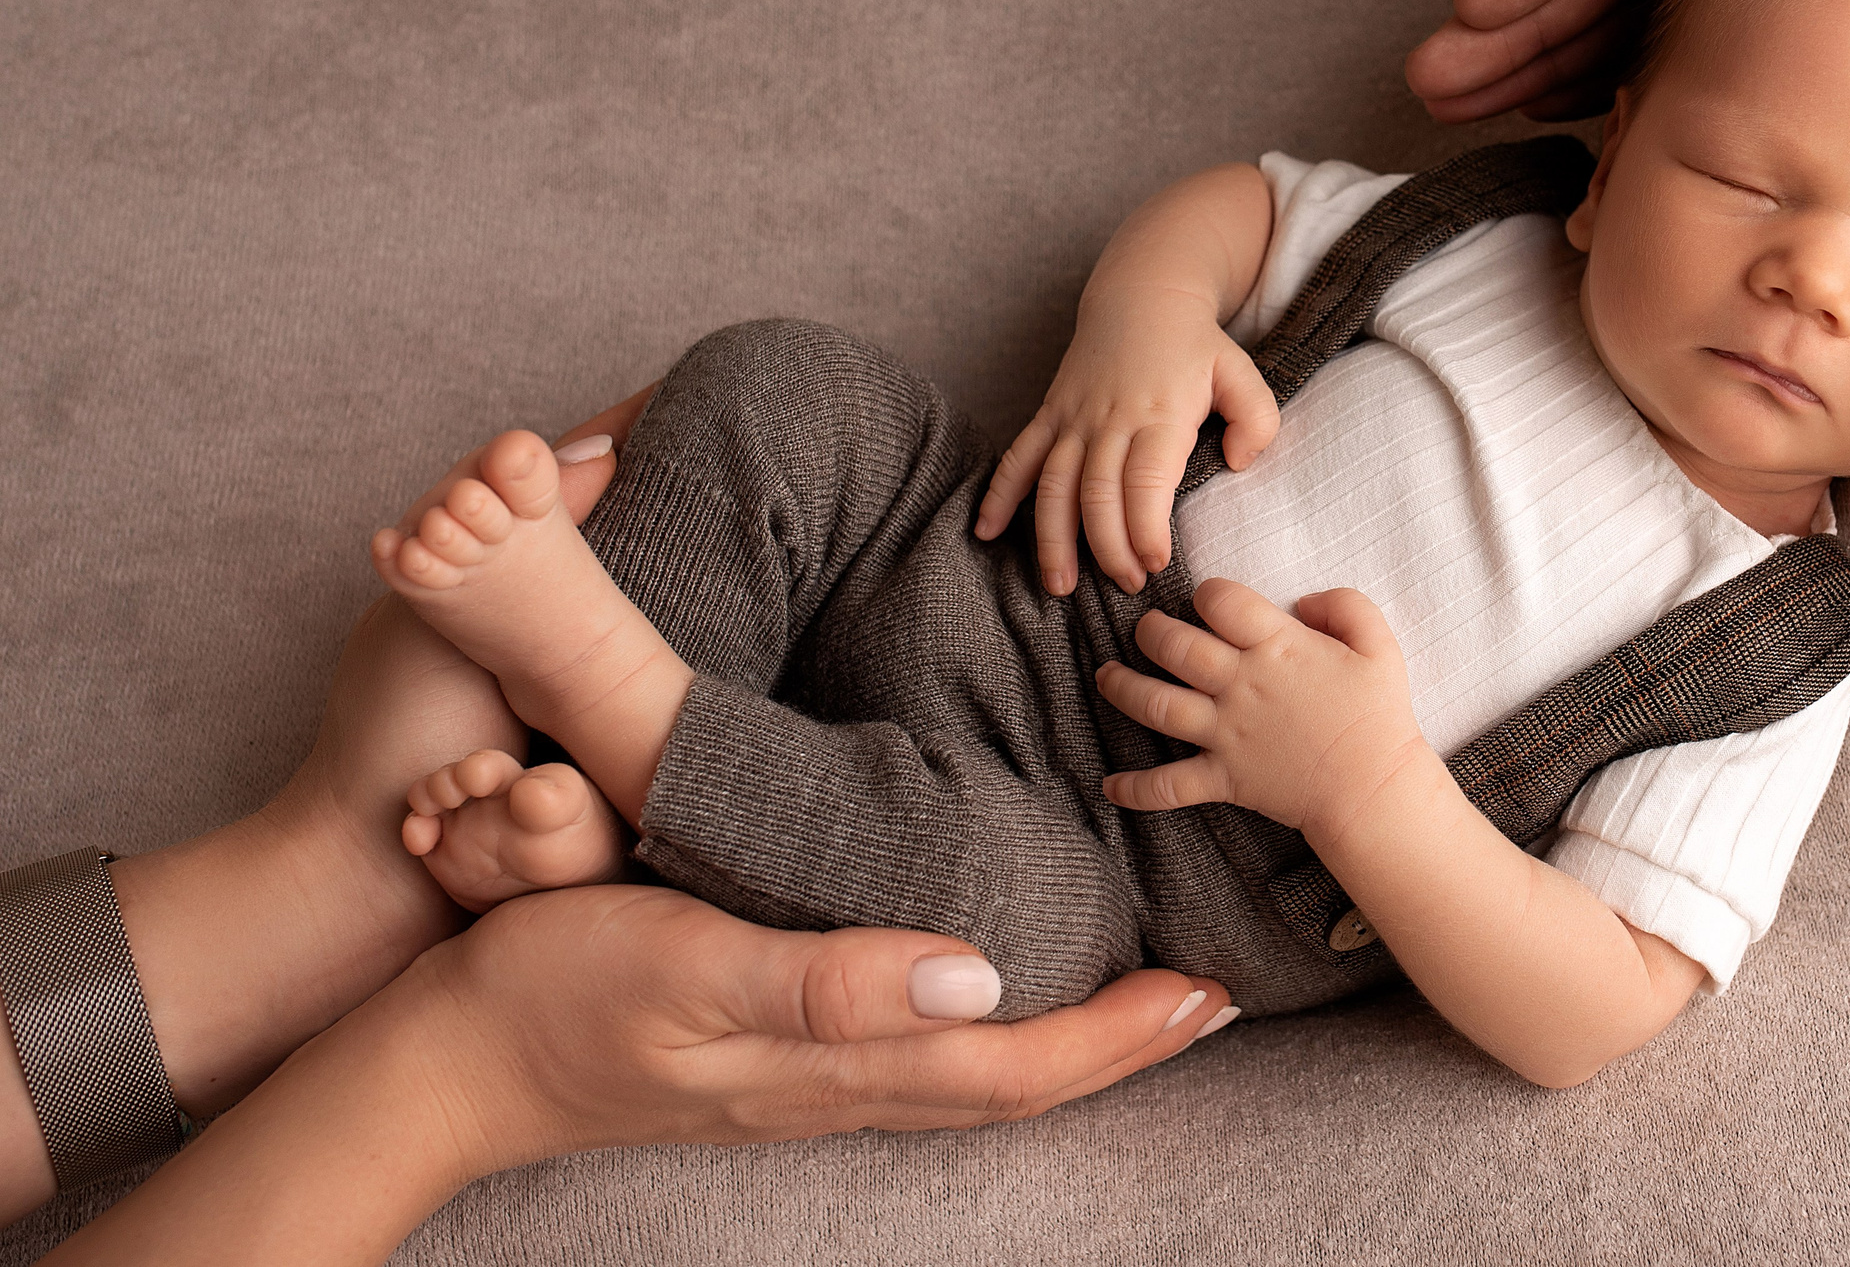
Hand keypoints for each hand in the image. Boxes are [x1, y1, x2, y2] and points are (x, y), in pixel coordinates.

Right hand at [413, 887, 1232, 1166]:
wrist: (444, 1058)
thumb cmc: (557, 994)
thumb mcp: (688, 966)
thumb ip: (829, 981)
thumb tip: (980, 979)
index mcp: (834, 1063)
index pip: (1014, 1064)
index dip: (1119, 1037)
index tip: (1204, 994)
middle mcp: (836, 1084)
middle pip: (1012, 1084)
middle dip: (1120, 1048)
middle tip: (1204, 996)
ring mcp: (800, 1080)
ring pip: (968, 1077)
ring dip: (1063, 1045)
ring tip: (1129, 997)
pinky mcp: (767, 1055)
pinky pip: (912, 1059)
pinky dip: (983, 1031)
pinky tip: (984, 987)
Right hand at [976, 287, 1279, 596]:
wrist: (1142, 296)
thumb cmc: (1197, 346)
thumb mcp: (1242, 372)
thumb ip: (1256, 419)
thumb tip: (1240, 463)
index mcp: (1159, 413)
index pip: (1146, 480)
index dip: (1146, 526)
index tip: (1155, 562)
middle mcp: (1109, 418)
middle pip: (1097, 492)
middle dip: (1107, 546)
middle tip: (1127, 584)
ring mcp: (1074, 417)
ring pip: (1053, 484)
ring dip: (1052, 537)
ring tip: (1058, 586)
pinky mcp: (1050, 414)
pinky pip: (1019, 456)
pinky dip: (999, 493)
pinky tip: (985, 531)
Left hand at [1095, 579, 1428, 840]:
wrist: (1373, 790)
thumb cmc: (1378, 716)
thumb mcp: (1379, 645)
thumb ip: (1345, 606)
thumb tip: (1305, 599)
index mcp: (1277, 647)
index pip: (1221, 601)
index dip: (1208, 592)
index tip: (1208, 598)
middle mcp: (1241, 685)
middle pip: (1174, 646)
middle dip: (1150, 631)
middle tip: (1146, 629)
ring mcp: (1226, 734)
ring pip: (1156, 704)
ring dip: (1122, 687)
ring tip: (1105, 676)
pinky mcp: (1222, 778)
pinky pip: (1169, 785)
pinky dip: (1136, 789)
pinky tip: (1109, 786)